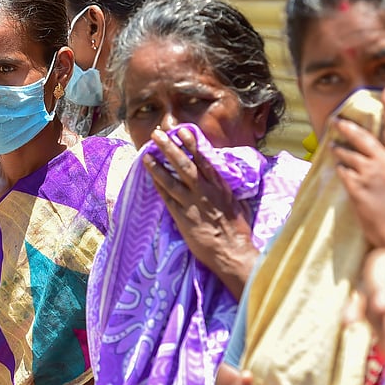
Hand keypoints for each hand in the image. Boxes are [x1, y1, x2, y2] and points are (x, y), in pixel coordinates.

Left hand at [145, 127, 256, 298]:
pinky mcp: (182, 218)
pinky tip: (151, 177)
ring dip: (157, 166)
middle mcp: (205, 191)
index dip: (192, 144)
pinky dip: (159, 187)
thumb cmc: (238, 229)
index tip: (183, 131)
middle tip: (158, 134)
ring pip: (171, 181)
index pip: (204, 160)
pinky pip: (167, 199)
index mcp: (220, 186)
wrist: (232, 253)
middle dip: (170, 148)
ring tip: (146, 154)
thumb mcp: (237, 203)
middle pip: (184, 165)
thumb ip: (225, 188)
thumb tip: (219, 177)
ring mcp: (192, 204)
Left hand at [330, 87, 384, 252]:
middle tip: (335, 119)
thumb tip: (383, 163)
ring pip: (347, 155)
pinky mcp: (355, 189)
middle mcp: (384, 164)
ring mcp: (368, 176)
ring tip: (333, 148)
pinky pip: (342, 173)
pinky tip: (338, 170)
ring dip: (339, 150)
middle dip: (347, 126)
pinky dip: (340, 170)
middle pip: (362, 137)